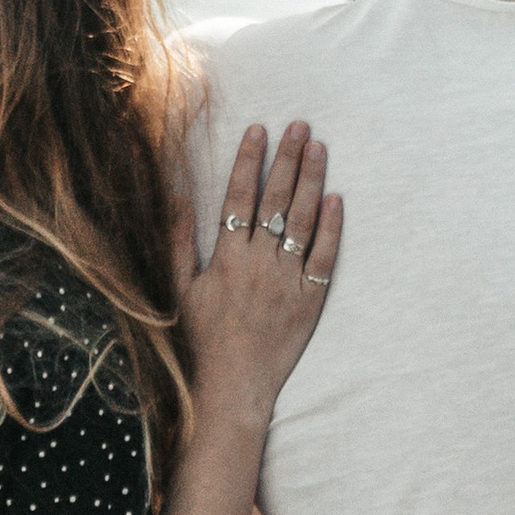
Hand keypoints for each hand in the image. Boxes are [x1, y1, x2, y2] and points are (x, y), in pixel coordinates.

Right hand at [175, 121, 342, 426]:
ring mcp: (288, 281)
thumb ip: (178, 241)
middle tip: (299, 125)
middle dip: (287, 159)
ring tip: (319, 148)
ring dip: (312, 181)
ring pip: (303, 220)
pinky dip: (331, 227)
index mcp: (226, 258)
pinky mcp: (310, 300)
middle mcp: (259, 264)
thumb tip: (178, 195)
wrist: (232, 388)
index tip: (258, 129)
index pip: (239, 196)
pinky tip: (336, 199)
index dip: (249, 160)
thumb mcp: (177, 290)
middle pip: (276, 200)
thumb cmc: (199, 340)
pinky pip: (325, 256)